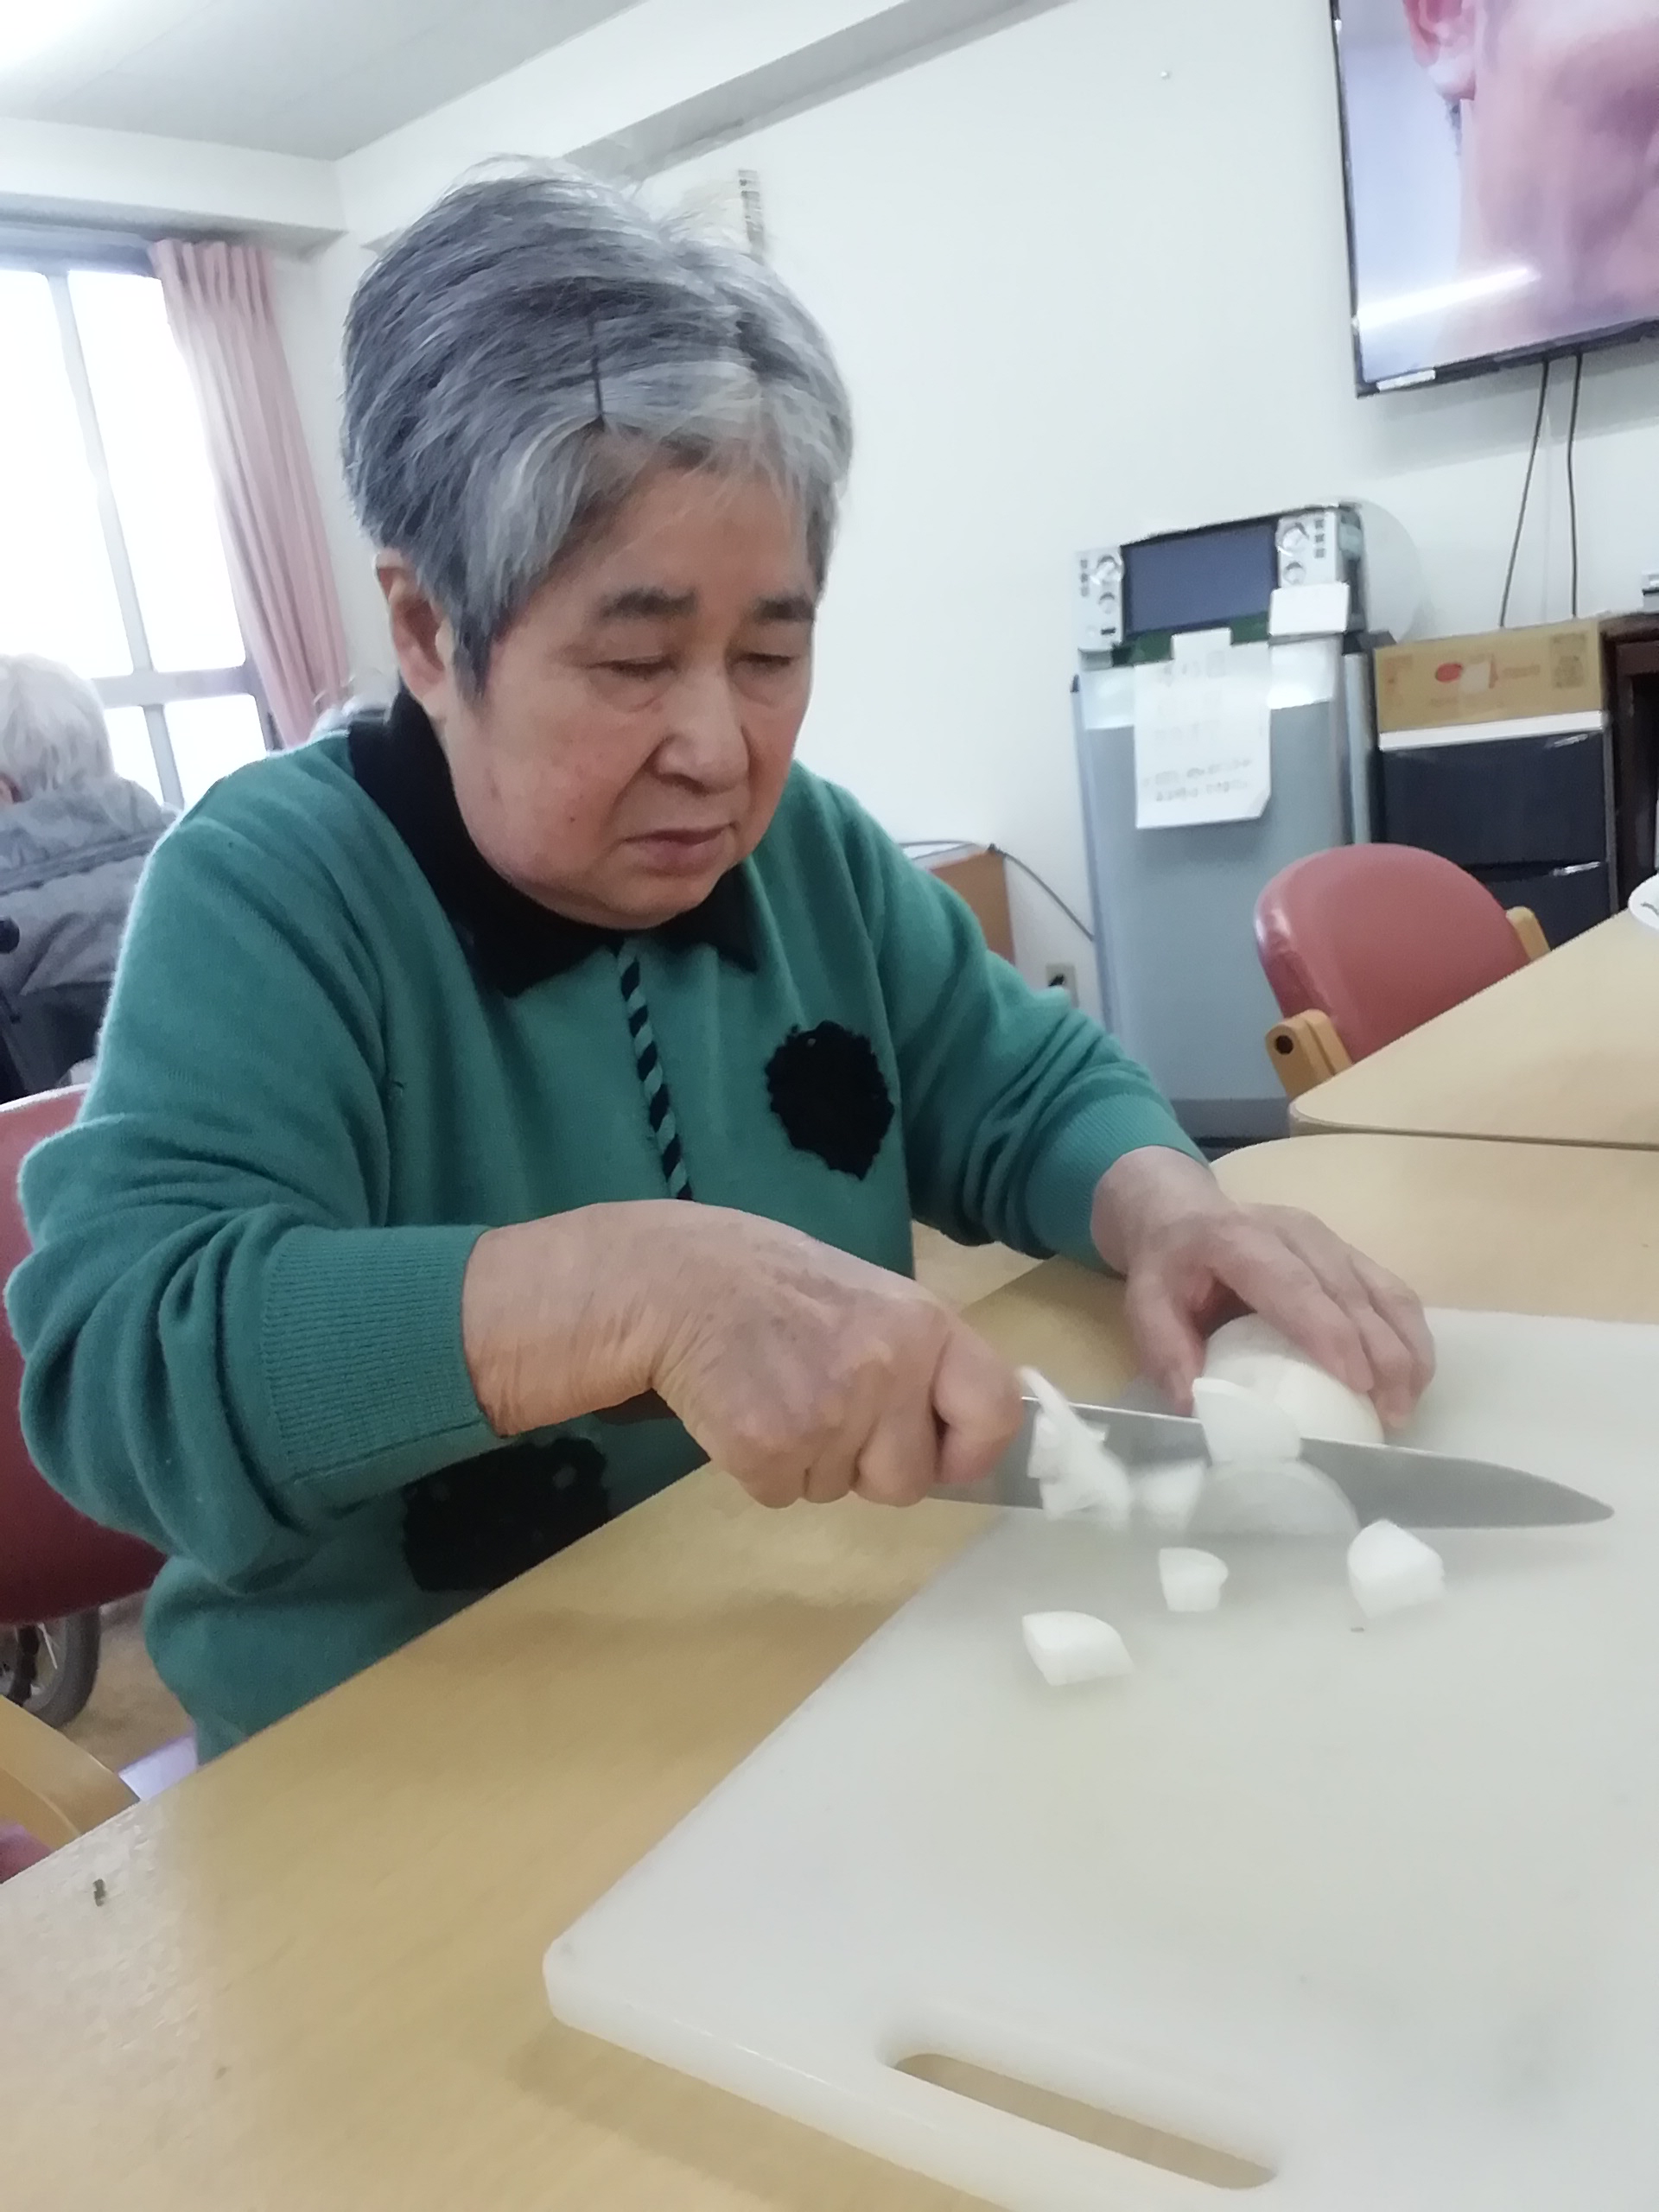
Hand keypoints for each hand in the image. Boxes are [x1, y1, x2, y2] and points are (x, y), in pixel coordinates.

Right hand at [645, 1207, 1022, 1506]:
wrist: (673, 1280)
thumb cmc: (770, 1283)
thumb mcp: (868, 1298)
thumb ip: (915, 1357)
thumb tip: (951, 1429)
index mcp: (922, 1326)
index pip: (995, 1412)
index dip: (971, 1450)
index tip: (943, 1456)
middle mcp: (888, 1371)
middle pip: (907, 1481)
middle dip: (867, 1466)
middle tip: (824, 1410)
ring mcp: (829, 1414)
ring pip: (837, 1490)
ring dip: (807, 1461)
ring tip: (775, 1392)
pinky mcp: (770, 1450)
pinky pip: (782, 1496)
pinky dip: (760, 1468)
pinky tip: (740, 1409)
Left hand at [1092, 1149, 1434, 1428]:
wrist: (1181, 1211)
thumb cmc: (1168, 1263)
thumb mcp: (1144, 1300)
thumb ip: (1163, 1349)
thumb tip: (1195, 1406)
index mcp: (1238, 1238)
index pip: (1294, 1285)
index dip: (1331, 1332)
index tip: (1359, 1383)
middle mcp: (1294, 1231)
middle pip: (1350, 1291)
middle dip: (1382, 1354)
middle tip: (1393, 1414)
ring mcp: (1328, 1238)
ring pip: (1383, 1289)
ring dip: (1406, 1348)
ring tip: (1407, 1404)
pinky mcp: (1347, 1252)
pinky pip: (1391, 1291)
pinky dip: (1409, 1334)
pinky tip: (1412, 1377)